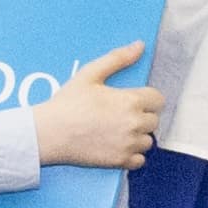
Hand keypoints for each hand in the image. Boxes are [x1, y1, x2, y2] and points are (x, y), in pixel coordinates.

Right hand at [33, 40, 166, 170]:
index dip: (147, 98)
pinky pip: (140, 160)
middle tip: (121, 115)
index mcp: (130, 101)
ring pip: (148, 141)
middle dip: (142, 116)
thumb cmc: (67, 103)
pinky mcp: (120, 161)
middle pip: (154, 120)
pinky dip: (132, 155)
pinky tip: (117, 146)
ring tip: (118, 131)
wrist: (49, 133)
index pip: (158, 99)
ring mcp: (128, 145)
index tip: (134, 100)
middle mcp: (134, 124)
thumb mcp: (90, 74)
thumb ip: (118, 59)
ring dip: (138, 136)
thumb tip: (139, 46)